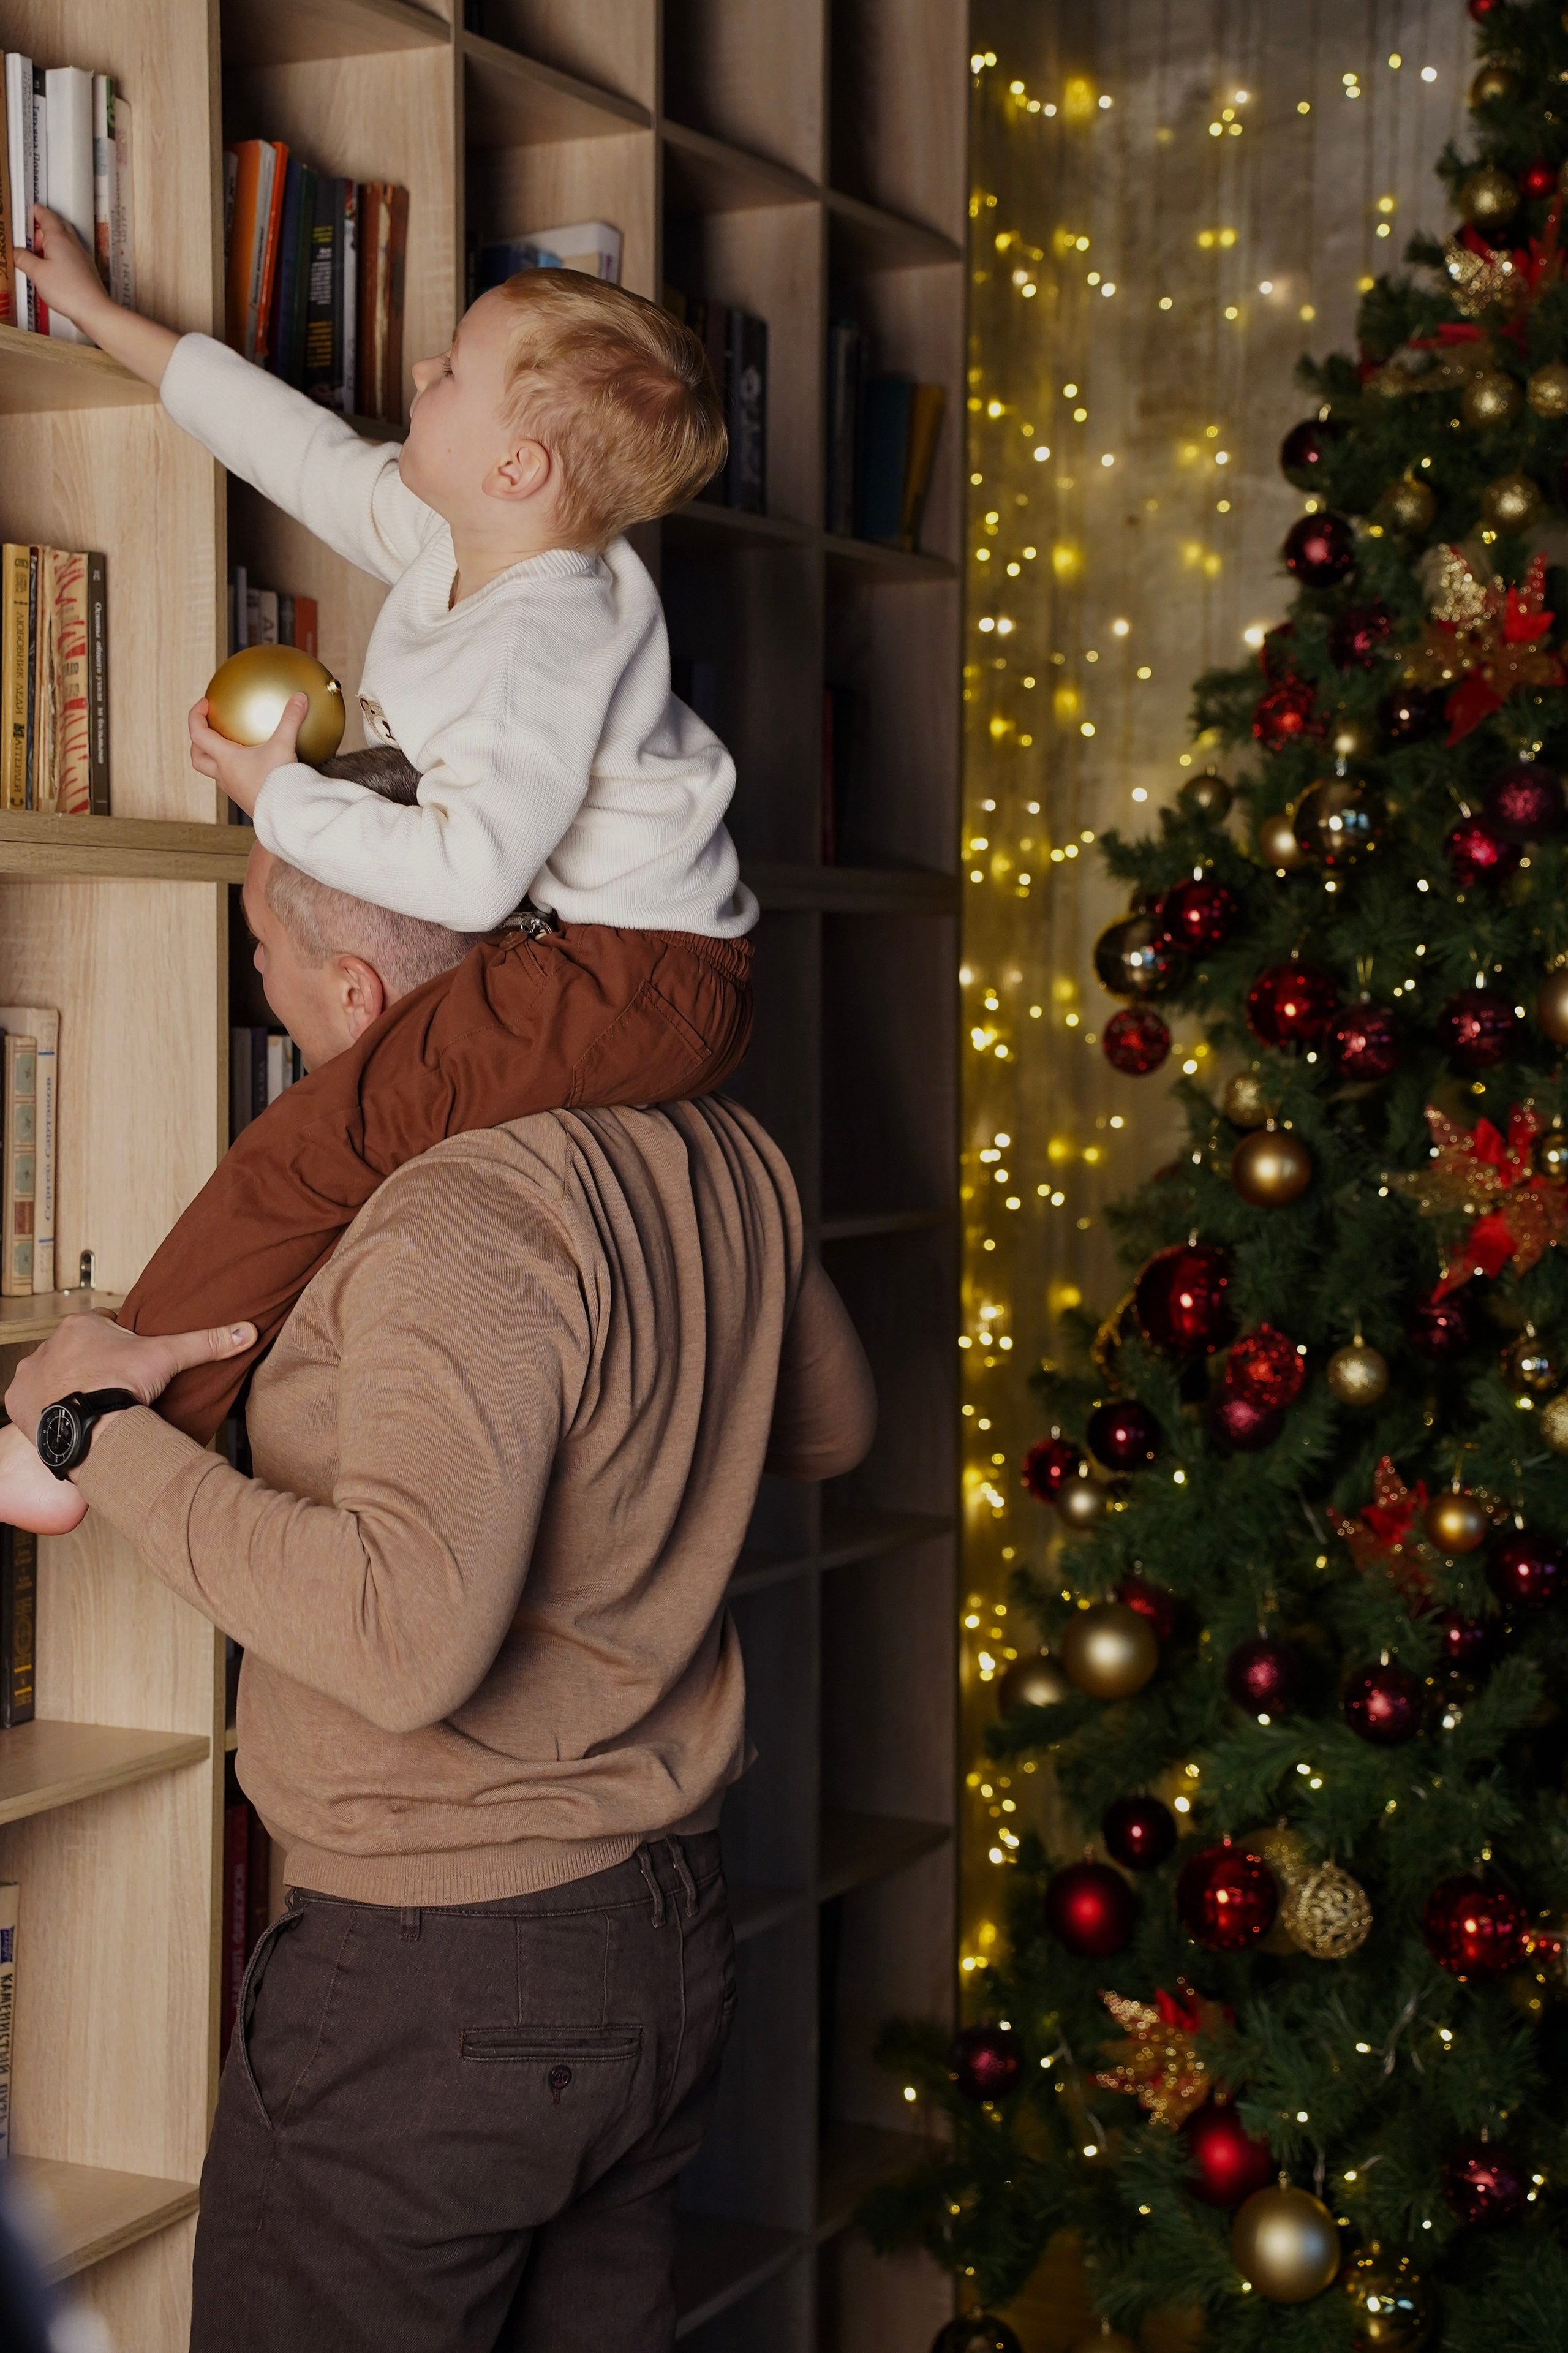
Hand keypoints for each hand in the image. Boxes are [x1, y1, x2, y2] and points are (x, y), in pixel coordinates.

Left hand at [5, 1313, 256, 1450]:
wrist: (89, 1430)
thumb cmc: (122, 1389)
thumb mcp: (168, 1358)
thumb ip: (206, 1342)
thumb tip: (247, 1330)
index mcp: (81, 1325)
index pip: (102, 1325)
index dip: (119, 1343)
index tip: (130, 1363)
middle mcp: (48, 1344)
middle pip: (75, 1350)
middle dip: (91, 1365)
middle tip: (113, 1387)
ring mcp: (29, 1372)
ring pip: (51, 1373)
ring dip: (66, 1385)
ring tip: (91, 1406)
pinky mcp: (15, 1400)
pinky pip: (28, 1399)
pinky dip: (44, 1407)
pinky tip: (66, 1416)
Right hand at [13, 204, 111, 336]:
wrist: (94, 310)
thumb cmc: (66, 290)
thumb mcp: (37, 273)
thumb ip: (23, 259)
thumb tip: (15, 251)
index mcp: (58, 237)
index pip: (46, 216)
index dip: (37, 211)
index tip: (29, 210)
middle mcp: (72, 243)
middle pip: (58, 226)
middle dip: (43, 228)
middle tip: (30, 240)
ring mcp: (81, 256)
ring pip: (65, 240)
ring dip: (51, 243)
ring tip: (38, 257)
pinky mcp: (86, 270)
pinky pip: (70, 255)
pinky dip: (59, 255)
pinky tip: (52, 269)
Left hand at [188, 692, 307, 816]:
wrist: (286, 815)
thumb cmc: (279, 782)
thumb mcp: (284, 745)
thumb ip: (290, 719)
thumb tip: (299, 697)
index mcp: (225, 759)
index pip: (198, 734)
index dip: (195, 716)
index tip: (205, 704)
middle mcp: (224, 775)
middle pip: (198, 758)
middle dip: (198, 742)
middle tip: (207, 728)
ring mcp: (233, 789)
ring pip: (213, 772)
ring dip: (214, 758)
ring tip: (229, 746)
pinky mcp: (245, 799)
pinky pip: (232, 781)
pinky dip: (235, 770)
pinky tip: (252, 765)